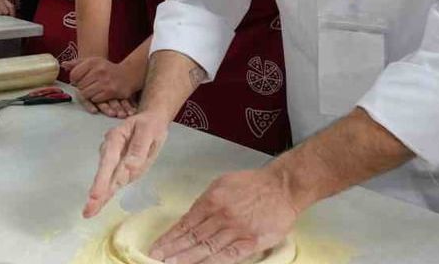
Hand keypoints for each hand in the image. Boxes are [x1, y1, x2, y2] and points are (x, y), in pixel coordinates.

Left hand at [65, 57, 140, 103]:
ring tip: (93, 90)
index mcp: (93, 62)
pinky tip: (100, 94)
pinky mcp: (111, 91)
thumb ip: (77, 63)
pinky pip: (95, 99)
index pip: (74, 74)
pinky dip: (96, 99)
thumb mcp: (93, 62)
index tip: (79, 80)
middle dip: (82, 88)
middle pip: (80, 86)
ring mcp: (105, 81)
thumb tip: (63, 64)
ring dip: (88, 94)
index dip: (74, 80)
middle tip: (88, 86)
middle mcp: (99, 70)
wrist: (128, 75)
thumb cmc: (107, 69)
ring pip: (86, 93)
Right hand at [83, 111, 169, 217]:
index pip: (108, 161)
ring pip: (107, 181)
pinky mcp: (120, 170)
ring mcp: (114, 162)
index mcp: (116, 138)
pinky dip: (105, 195)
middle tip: (88, 210)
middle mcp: (110, 151)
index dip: (102, 180)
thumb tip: (129, 166)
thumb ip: (139, 148)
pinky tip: (97, 207)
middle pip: (103, 174)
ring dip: (99, 197)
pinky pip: (113, 184)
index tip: (96, 195)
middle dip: (97, 192)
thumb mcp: (149, 131)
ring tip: (89, 212)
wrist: (151, 122)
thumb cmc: (150, 125)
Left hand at [148, 167, 297, 263]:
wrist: (282, 187)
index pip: (185, 223)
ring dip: (186, 258)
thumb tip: (191, 217)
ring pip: (206, 248)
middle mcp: (221, 216)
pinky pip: (228, 256)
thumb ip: (206, 201)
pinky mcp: (250, 242)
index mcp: (212, 200)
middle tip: (156, 259)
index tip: (157, 247)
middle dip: (172, 250)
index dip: (170, 237)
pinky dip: (211, 263)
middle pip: (192, 237)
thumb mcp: (223, 184)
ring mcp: (235, 230)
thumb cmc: (253, 184)